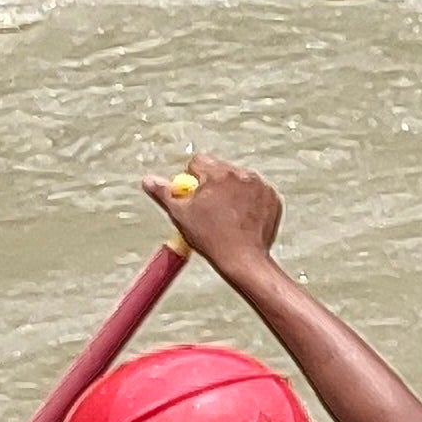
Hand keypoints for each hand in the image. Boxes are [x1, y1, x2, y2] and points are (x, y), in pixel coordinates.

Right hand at [151, 153, 285, 272]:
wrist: (244, 259)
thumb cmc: (211, 238)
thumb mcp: (180, 214)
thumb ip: (164, 193)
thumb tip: (148, 180)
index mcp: (219, 174)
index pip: (198, 161)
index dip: (191, 179)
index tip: (192, 196)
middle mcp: (242, 174)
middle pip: (220, 169)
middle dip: (212, 184)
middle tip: (208, 209)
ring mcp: (261, 186)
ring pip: (239, 180)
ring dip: (231, 192)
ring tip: (225, 217)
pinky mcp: (273, 199)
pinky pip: (256, 193)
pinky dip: (249, 202)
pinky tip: (242, 220)